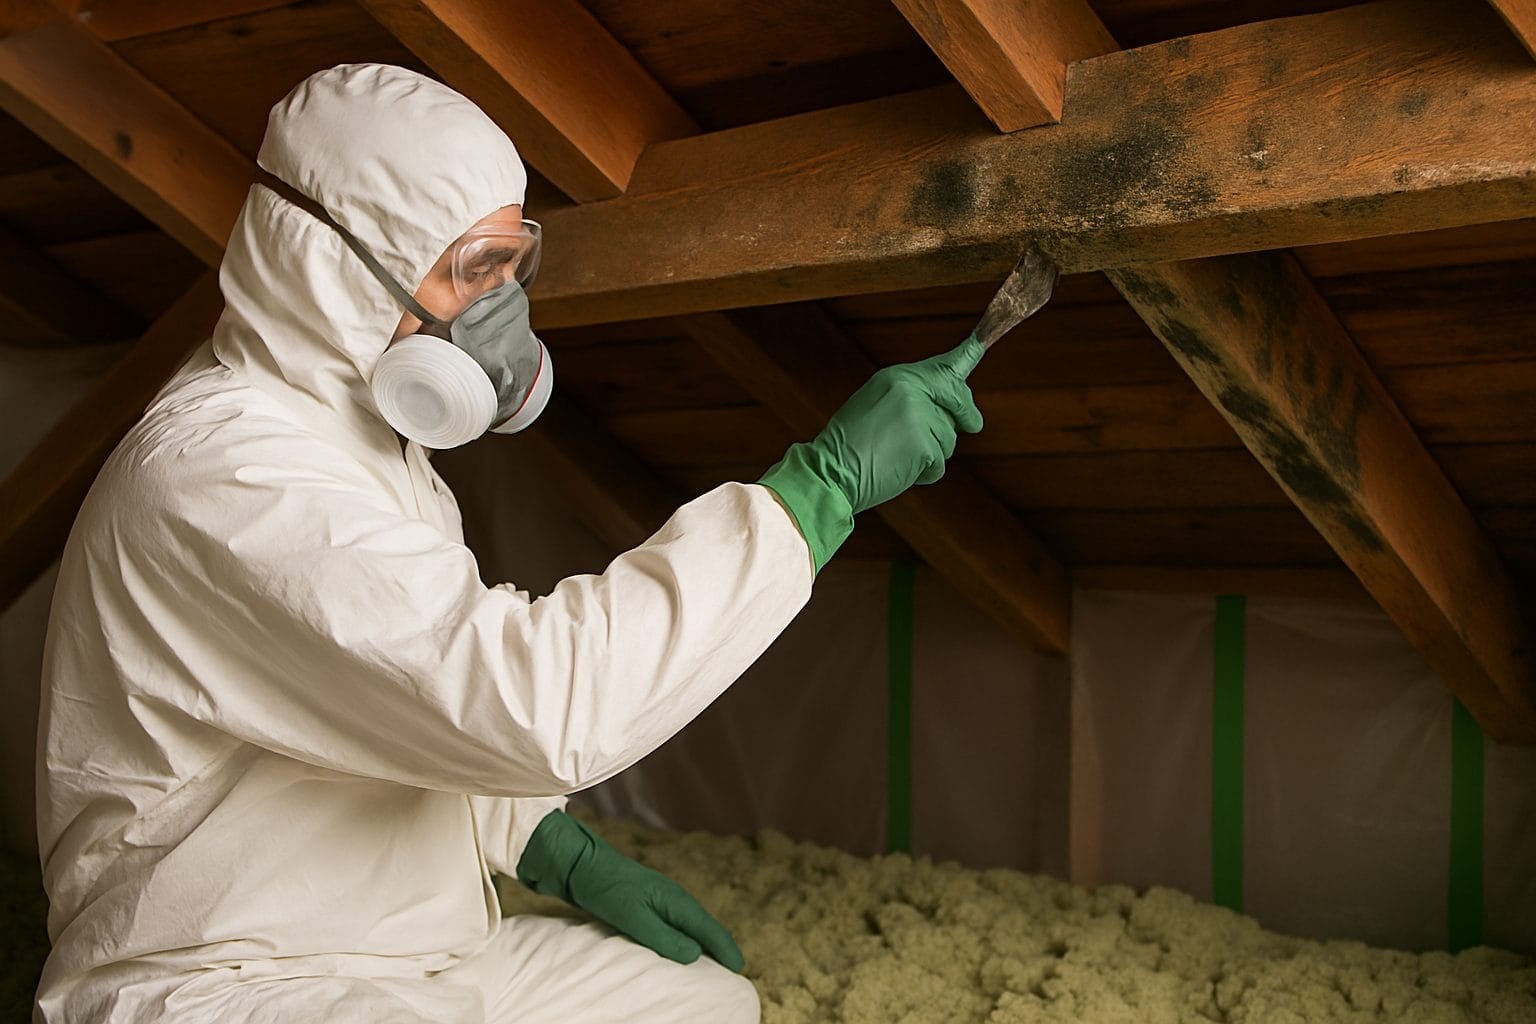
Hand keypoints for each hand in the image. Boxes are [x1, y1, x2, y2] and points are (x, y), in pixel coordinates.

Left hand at [517, 812, 744, 970]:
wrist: (579, 864)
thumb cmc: (604, 889)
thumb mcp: (633, 917)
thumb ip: (664, 937)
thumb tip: (695, 955)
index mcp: (676, 901)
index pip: (709, 930)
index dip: (726, 950)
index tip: (739, 969)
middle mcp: (674, 899)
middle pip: (704, 927)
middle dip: (719, 947)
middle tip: (732, 971)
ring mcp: (661, 900)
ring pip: (690, 926)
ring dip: (703, 944)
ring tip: (711, 965)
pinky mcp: (647, 904)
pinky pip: (675, 925)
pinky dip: (685, 938)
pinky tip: (680, 948)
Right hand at [813, 335, 984, 509]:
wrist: (829, 473)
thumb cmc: (848, 446)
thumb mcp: (875, 406)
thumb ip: (911, 398)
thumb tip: (948, 406)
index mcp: (896, 377)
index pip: (942, 367)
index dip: (968, 358)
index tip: (981, 349)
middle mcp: (911, 390)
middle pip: (957, 397)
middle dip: (966, 413)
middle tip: (973, 424)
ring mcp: (919, 416)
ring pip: (949, 436)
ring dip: (933, 452)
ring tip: (899, 457)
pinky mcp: (924, 444)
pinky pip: (939, 462)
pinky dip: (926, 473)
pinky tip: (901, 471)